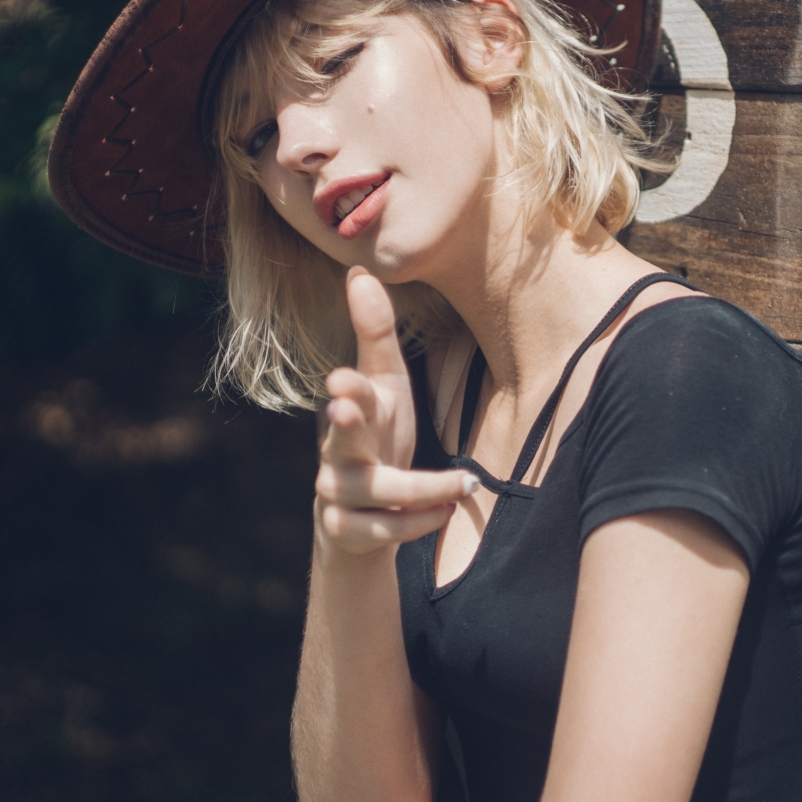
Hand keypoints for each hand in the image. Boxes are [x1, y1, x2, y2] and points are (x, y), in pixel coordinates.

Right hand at [314, 268, 476, 554]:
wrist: (359, 517)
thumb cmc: (377, 436)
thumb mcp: (384, 387)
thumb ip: (375, 334)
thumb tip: (359, 271)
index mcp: (353, 409)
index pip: (350, 393)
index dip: (348, 386)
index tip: (342, 378)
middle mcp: (337, 448)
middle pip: (338, 438)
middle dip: (341, 424)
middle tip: (342, 408)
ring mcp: (337, 491)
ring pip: (375, 491)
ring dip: (423, 488)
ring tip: (465, 483)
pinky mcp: (346, 530)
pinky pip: (382, 531)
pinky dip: (416, 523)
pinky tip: (446, 512)